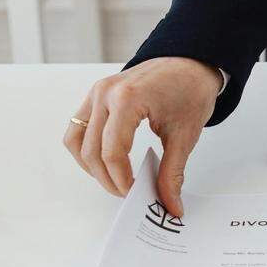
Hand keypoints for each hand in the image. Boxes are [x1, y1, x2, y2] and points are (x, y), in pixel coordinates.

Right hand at [63, 57, 221, 215]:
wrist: (191, 62)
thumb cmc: (190, 89)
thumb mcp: (185, 135)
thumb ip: (173, 172)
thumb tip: (170, 204)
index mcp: (128, 98)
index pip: (112, 151)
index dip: (121, 179)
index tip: (135, 193)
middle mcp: (106, 93)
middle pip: (91, 150)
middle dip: (107, 178)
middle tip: (127, 193)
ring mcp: (97, 92)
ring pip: (76, 140)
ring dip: (90, 166)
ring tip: (115, 180)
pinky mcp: (96, 94)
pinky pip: (78, 126)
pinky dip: (86, 148)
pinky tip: (106, 161)